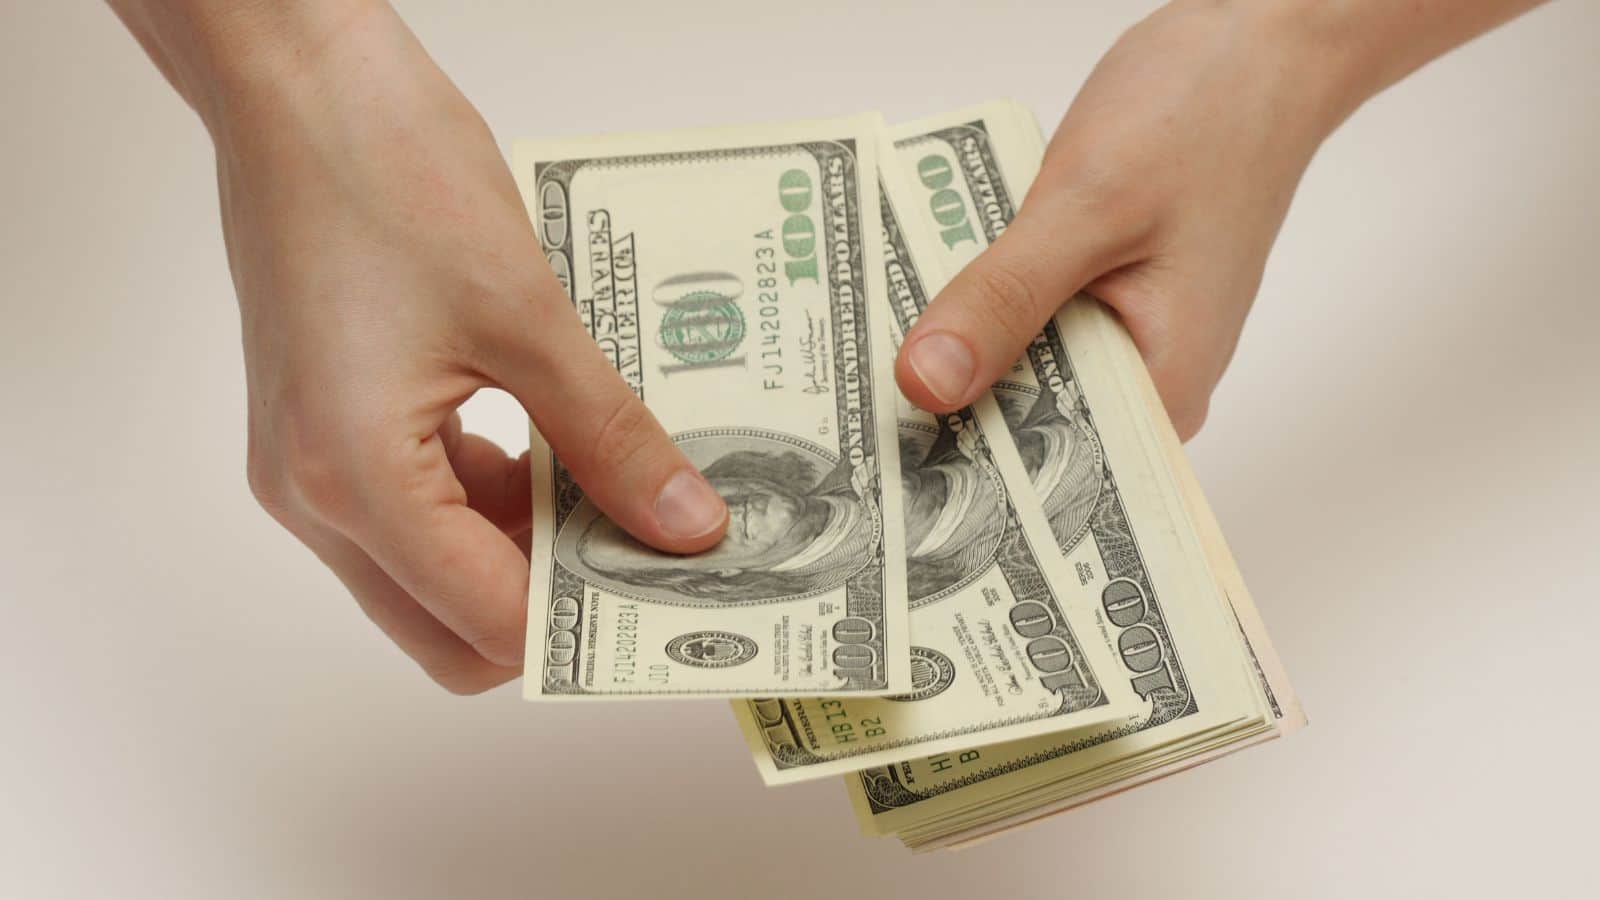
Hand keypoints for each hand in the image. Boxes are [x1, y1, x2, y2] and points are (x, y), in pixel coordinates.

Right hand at [208, 6, 725, 691]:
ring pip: (433, 572)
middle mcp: (313, 494)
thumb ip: (609, 436)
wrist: (294, 80)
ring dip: (526, 549)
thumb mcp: (527, 316)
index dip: (586, 630)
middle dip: (554, 606)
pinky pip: (415, 507)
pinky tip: (560, 449)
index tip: (672, 607)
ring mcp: (309, 463)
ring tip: (624, 497)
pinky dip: (490, 499)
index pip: (484, 623)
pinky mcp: (324, 426)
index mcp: (352, 477)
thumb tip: (684, 525)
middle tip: (655, 559)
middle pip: (448, 626)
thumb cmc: (386, 171)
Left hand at [895, 2, 1356, 438]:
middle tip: (846, 413)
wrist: (1255, 46)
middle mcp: (1145, 381)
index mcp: (1163, 389)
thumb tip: (925, 384)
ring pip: (1017, 371)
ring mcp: (1121, 338)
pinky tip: (916, 298)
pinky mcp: (1097, 298)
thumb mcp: (1088, 206)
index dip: (963, 475)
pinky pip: (1024, 324)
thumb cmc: (1202, 115)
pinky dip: (979, 307)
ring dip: (954, 354)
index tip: (877, 473)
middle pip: (1025, 426)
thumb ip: (1006, 298)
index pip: (1050, 475)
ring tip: (856, 361)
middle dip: (944, 412)